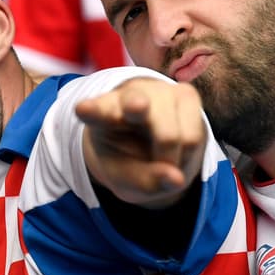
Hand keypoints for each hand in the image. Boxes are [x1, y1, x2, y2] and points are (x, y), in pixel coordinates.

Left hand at [77, 76, 205, 208]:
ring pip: (170, 135)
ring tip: (162, 159)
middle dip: (136, 106)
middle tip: (136, 107)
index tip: (82, 109)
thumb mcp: (128, 180)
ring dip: (171, 159)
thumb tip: (178, 180)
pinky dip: (187, 153)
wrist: (154, 141)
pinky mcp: (185, 93)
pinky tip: (177, 147)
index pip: (95, 112)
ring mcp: (158, 91)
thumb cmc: (131, 160)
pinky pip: (192, 136)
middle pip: (134, 104)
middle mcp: (128, 96)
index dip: (91, 110)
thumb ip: (146, 182)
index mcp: (101, 114)